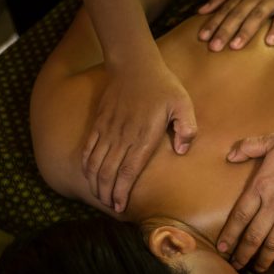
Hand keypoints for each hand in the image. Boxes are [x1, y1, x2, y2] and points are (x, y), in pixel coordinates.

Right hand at [83, 59, 196, 211]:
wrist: (134, 65)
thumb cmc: (163, 86)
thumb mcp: (184, 104)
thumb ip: (187, 128)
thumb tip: (182, 150)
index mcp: (144, 136)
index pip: (129, 170)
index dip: (123, 191)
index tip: (120, 207)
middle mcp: (123, 136)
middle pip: (110, 172)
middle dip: (108, 193)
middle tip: (111, 208)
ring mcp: (108, 130)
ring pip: (96, 163)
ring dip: (96, 183)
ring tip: (100, 198)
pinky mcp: (99, 122)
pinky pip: (89, 148)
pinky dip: (86, 164)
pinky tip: (88, 176)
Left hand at [198, 0, 273, 50]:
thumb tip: (201, 11)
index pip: (225, 10)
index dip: (213, 24)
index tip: (202, 38)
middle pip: (237, 16)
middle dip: (225, 31)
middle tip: (214, 48)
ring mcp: (272, 1)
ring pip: (256, 17)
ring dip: (245, 31)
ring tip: (235, 46)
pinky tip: (270, 42)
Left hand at [218, 128, 273, 270]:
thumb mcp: (273, 140)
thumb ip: (250, 146)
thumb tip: (231, 154)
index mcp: (261, 185)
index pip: (239, 216)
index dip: (229, 235)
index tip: (222, 248)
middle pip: (253, 235)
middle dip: (243, 253)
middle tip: (237, 265)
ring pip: (273, 243)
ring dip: (263, 259)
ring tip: (257, 268)